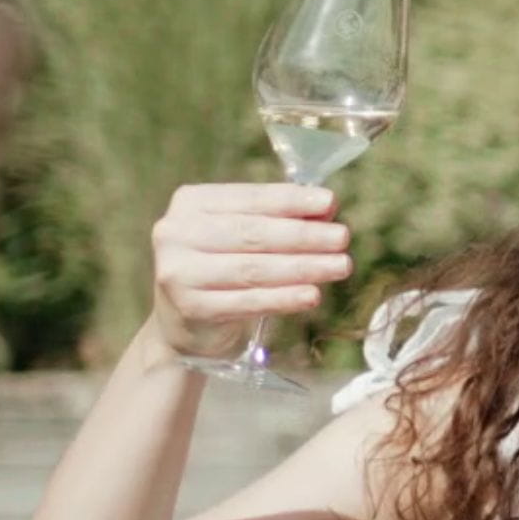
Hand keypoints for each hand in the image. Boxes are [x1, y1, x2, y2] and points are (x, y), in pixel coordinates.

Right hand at [148, 183, 348, 357]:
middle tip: (342, 238)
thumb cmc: (225, 266)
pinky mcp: (191, 308)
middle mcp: (176, 233)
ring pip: (253, 268)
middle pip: (252, 233)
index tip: (331, 202)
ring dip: (304, 267)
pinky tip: (313, 295)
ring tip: (341, 266)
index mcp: (191, 203)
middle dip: (304, 235)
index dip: (291, 200)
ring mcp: (178, 272)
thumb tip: (327, 206)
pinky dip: (285, 298)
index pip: (249, 198)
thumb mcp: (246, 235)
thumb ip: (281, 218)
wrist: (186, 321)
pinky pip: (248, 302)